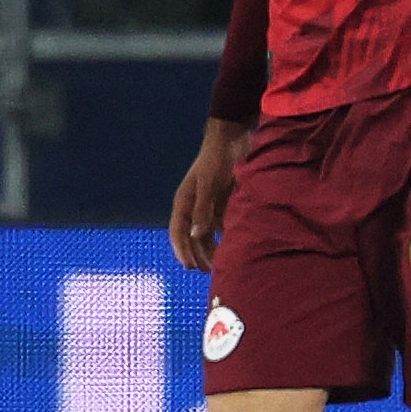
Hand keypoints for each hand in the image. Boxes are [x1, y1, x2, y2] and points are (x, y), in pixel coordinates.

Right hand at [169, 119, 249, 271]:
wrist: (232, 140)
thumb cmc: (217, 160)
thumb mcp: (209, 185)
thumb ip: (204, 210)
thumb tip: (197, 236)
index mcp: (184, 202)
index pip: (178, 232)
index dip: (182, 250)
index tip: (189, 266)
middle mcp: (194, 206)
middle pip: (191, 237)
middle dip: (197, 255)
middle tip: (208, 271)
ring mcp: (208, 205)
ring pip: (205, 233)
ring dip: (210, 248)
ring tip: (219, 264)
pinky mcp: (222, 203)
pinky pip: (220, 225)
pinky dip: (224, 236)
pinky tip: (232, 246)